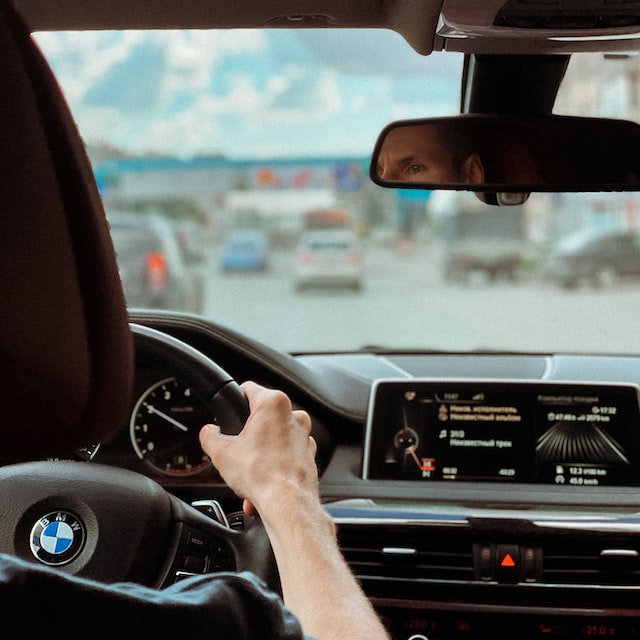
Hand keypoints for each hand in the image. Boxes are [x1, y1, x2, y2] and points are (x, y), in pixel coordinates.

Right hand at [199, 381, 316, 518]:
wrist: (288, 503)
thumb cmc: (262, 475)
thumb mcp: (221, 453)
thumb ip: (210, 436)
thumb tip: (208, 433)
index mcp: (273, 404)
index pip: (249, 389)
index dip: (235, 398)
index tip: (230, 407)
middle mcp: (294, 416)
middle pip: (262, 418)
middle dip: (248, 436)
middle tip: (236, 451)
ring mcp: (304, 436)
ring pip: (275, 439)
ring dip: (261, 456)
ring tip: (248, 475)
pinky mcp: (309, 456)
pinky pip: (286, 457)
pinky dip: (274, 468)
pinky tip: (261, 485)